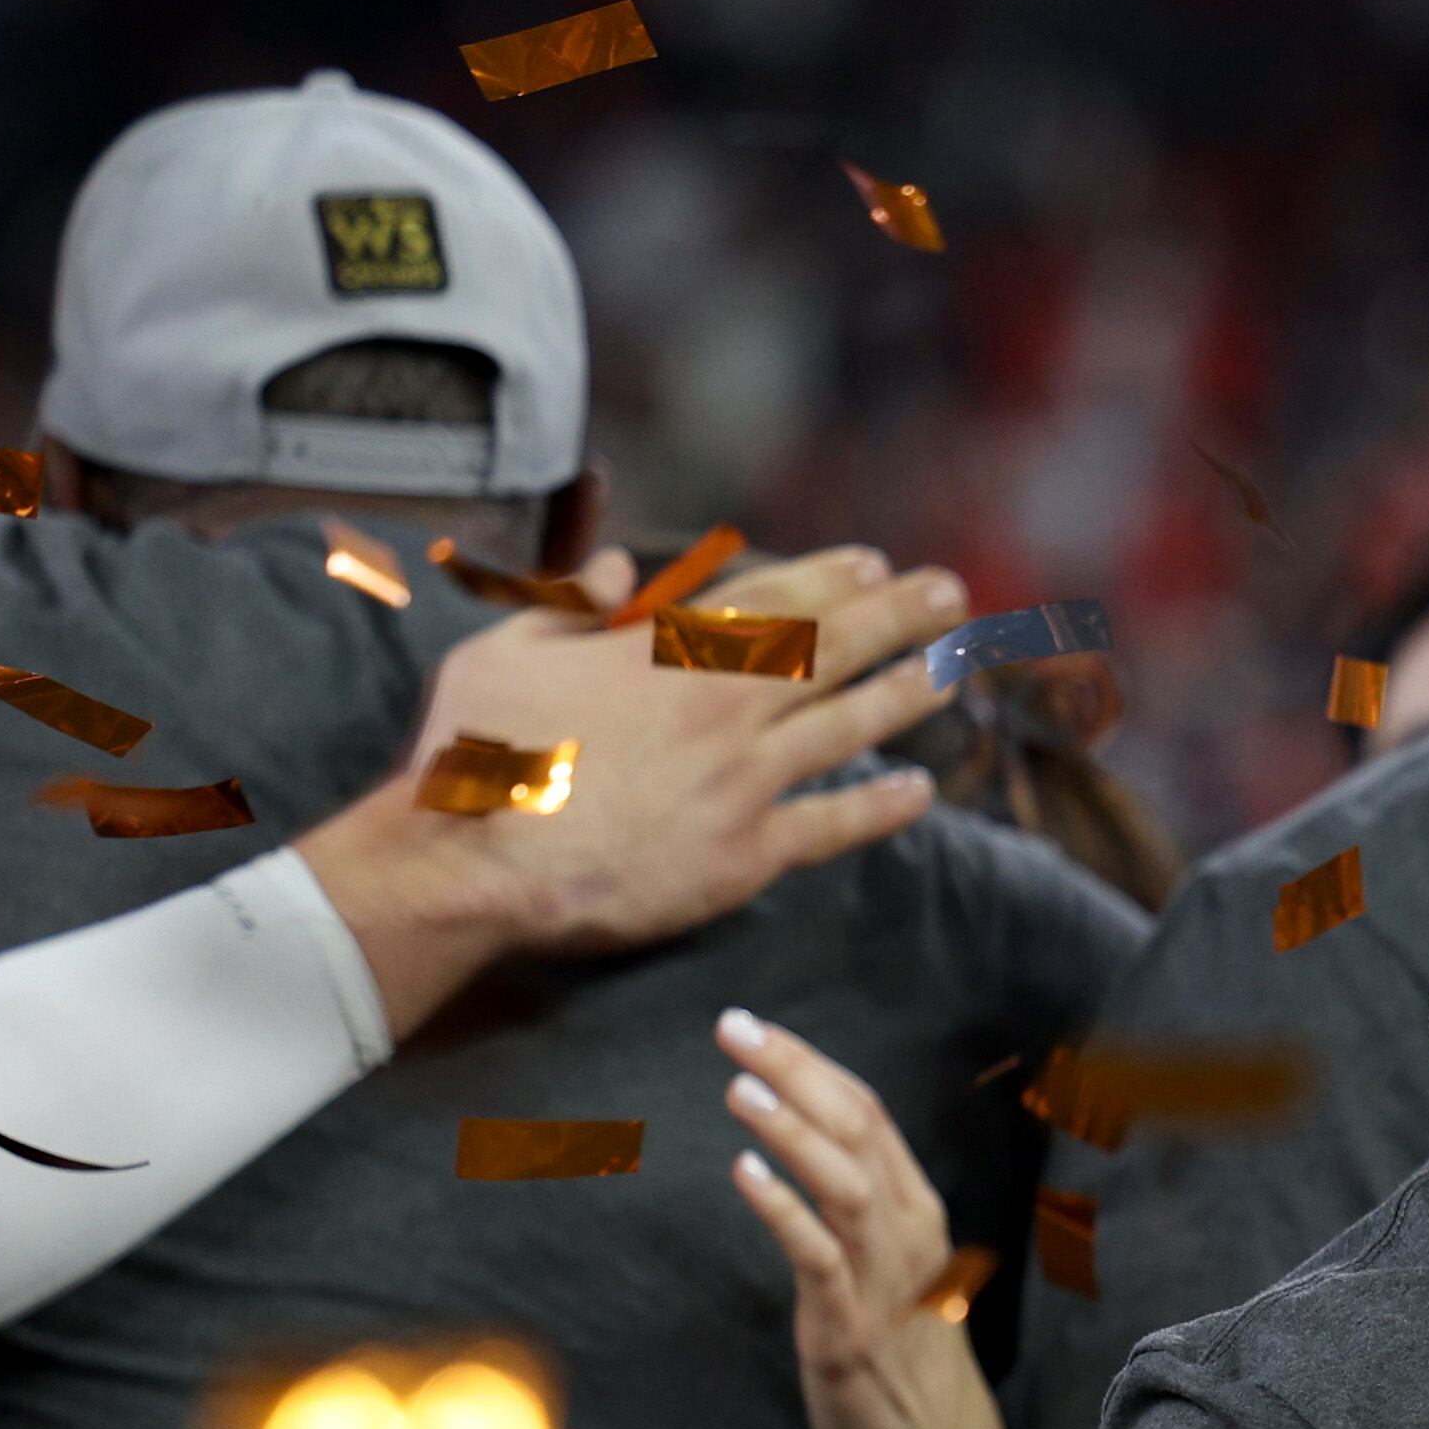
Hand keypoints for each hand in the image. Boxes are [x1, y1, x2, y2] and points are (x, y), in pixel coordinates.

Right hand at [292, 549, 973, 1036]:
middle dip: (897, 616)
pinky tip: (920, 790)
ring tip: (957, 669)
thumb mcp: (501, 648)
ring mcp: (740, 781)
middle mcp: (718, 707)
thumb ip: (565, 605)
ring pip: (847, 725)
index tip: (875, 562)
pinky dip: (881, 807)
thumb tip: (614, 569)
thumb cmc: (471, 753)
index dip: (829, 578)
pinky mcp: (745, 854)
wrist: (474, 866)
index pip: (767, 600)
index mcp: (661, 652)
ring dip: (909, 693)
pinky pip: (831, 826)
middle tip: (950, 594)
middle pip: (829, 649)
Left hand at [719, 1006, 1013, 1428]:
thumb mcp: (892, 1275)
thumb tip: (806, 1152)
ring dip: (793, 1132)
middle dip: (796, 1073)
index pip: (870, 1115)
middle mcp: (910, 1239)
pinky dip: (784, 1210)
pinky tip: (743, 1173)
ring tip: (741, 1088)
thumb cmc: (907, 1366)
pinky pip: (818, 1259)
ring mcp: (882, 1286)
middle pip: (857, 1132)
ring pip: (846, 1185)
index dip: (813, 1065)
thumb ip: (857, 1215)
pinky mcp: (850, 1333)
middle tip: (734, 1026)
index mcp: (918, 1215)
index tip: (756, 1027)